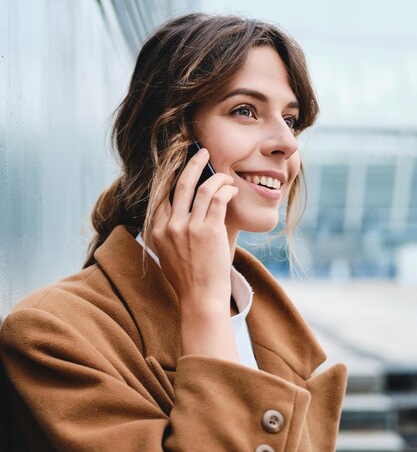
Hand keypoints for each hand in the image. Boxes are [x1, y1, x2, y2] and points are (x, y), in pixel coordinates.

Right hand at [151, 148, 238, 311]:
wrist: (200, 299)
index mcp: (157, 230)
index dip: (174, 175)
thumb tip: (179, 212)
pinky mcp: (208, 230)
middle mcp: (170, 226)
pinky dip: (227, 190)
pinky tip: (232, 190)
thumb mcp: (167, 253)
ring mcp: (188, 227)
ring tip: (225, 176)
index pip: (163, 193)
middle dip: (194, 163)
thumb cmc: (188, 279)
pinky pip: (218, 199)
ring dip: (217, 178)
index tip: (183, 165)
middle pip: (181, 183)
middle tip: (203, 152)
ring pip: (203, 188)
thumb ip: (169, 232)